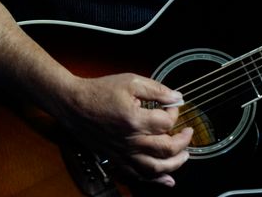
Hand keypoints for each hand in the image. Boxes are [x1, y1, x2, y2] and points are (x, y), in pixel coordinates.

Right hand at [54, 73, 193, 186]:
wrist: (73, 104)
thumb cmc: (99, 91)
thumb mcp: (130, 81)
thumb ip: (157, 89)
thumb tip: (177, 98)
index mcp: (135, 120)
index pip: (167, 122)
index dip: (174, 113)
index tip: (171, 106)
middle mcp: (130, 140)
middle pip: (167, 149)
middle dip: (183, 141)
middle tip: (188, 133)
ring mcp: (123, 152)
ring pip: (155, 168)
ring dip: (175, 164)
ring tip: (184, 156)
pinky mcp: (117, 158)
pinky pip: (138, 175)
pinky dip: (155, 180)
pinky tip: (167, 180)